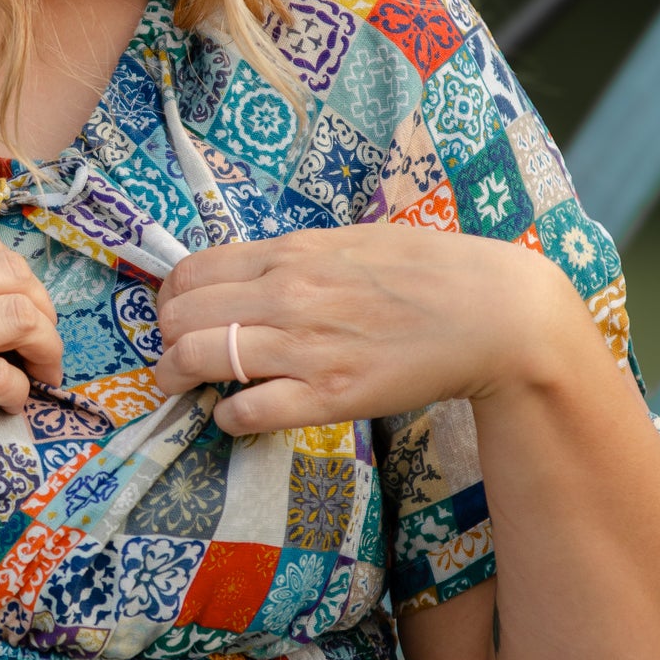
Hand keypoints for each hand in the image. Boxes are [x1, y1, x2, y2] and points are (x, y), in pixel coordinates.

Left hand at [151, 224, 587, 434]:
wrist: (495, 314)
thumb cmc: (428, 273)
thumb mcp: (351, 242)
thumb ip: (295, 257)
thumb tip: (248, 272)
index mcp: (292, 254)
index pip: (191, 272)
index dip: (170, 299)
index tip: (177, 315)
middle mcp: (288, 295)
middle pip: (179, 316)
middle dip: (165, 339)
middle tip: (176, 354)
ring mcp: (306, 347)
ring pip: (197, 358)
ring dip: (178, 377)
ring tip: (186, 386)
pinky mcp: (330, 397)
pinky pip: (247, 412)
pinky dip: (227, 417)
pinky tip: (236, 414)